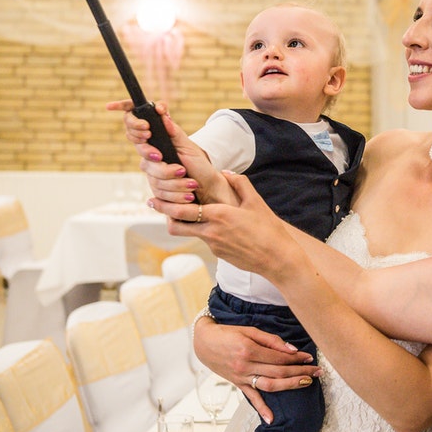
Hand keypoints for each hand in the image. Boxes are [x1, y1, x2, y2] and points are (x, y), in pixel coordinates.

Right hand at [106, 100, 233, 204]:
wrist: (208, 187)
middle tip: (180, 170)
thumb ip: (174, 131)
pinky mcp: (157, 192)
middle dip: (164, 170)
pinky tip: (189, 196)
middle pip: (145, 162)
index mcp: (155, 143)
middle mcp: (150, 158)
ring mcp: (152, 175)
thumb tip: (162, 113)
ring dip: (176, 184)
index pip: (133, 130)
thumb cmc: (199, 164)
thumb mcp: (189, 146)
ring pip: (154, 180)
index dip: (134, 127)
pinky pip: (160, 194)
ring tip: (192, 184)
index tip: (147, 131)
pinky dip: (177, 195)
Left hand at [151, 172, 298, 282]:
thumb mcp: (256, 202)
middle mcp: (211, 232)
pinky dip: (204, 230)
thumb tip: (225, 172)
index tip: (153, 198)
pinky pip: (206, 239)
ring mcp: (214, 245)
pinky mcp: (219, 254)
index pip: (183, 211)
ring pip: (190, 233)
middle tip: (155, 203)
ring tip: (184, 211)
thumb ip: (239, 183)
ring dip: (184, 223)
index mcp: (219, 215)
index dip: (165, 205)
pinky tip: (214, 225)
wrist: (277, 259)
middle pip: (176, 226)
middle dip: (164, 214)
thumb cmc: (269, 229)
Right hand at [193, 319, 319, 423]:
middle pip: (278, 371)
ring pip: (270, 385)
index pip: (279, 357)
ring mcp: (241, 377)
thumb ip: (271, 340)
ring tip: (306, 383)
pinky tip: (272, 420)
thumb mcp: (249, 330)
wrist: (203, 342)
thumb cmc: (227, 333)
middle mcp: (245, 366)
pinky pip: (251, 398)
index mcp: (249, 350)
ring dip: (290, 385)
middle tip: (317, 371)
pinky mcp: (237, 383)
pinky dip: (262, 409)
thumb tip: (291, 350)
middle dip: (300, 371)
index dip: (296, 358)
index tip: (309, 357)